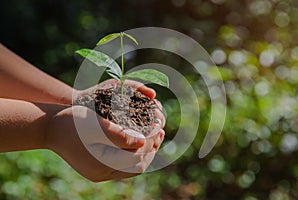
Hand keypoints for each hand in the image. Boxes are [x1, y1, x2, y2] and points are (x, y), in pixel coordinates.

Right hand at [45, 80, 164, 181]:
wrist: (51, 127)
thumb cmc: (72, 122)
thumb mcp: (95, 125)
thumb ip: (119, 135)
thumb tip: (143, 142)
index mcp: (101, 166)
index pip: (136, 159)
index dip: (151, 143)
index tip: (158, 127)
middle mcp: (102, 173)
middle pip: (137, 166)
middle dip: (152, 148)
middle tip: (161, 131)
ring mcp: (100, 171)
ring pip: (132, 166)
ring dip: (146, 151)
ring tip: (155, 134)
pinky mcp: (99, 166)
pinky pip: (124, 163)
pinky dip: (136, 152)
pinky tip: (141, 139)